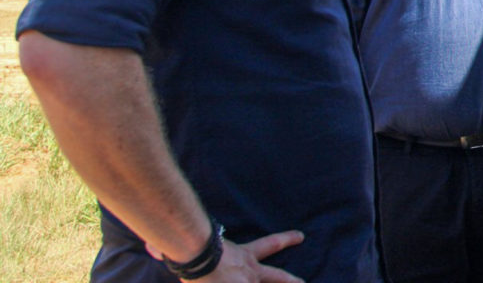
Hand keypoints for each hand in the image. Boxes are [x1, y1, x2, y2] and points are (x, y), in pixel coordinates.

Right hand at [151, 231, 304, 282]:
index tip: (301, 236)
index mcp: (243, 255)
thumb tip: (150, 246)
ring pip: (270, 281)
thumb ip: (168, 248)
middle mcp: (249, 272)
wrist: (199, 255)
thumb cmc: (193, 248)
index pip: (270, 244)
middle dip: (291, 280)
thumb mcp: (190, 245)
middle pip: (277, 276)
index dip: (286, 240)